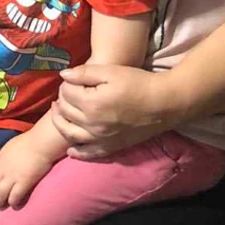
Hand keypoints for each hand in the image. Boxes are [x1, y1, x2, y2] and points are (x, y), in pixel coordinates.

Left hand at [0, 132, 54, 208]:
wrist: (40, 143)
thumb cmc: (28, 142)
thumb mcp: (9, 147)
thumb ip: (4, 157)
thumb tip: (3, 162)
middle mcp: (2, 169)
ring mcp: (12, 177)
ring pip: (0, 194)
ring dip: (1, 202)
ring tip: (4, 206)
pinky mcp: (23, 183)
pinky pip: (14, 197)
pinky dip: (13, 202)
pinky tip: (15, 204)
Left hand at [52, 64, 174, 158]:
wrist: (165, 104)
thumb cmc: (138, 83)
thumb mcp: (111, 71)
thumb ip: (84, 73)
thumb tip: (63, 76)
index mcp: (91, 103)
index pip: (66, 93)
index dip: (66, 84)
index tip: (71, 80)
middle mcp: (92, 124)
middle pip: (65, 112)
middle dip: (62, 100)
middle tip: (65, 93)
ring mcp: (101, 138)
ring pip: (69, 134)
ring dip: (60, 122)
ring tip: (59, 112)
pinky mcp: (111, 147)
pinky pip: (88, 153)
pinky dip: (76, 151)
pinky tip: (70, 148)